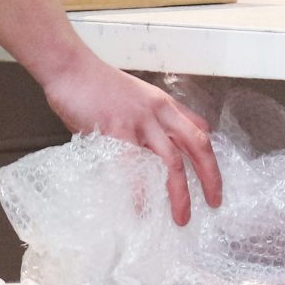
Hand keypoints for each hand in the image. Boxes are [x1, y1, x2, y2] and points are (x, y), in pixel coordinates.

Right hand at [39, 52, 220, 225]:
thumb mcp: (131, 97)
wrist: (70, 68)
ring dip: (180, 193)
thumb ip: (143, 120)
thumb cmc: (93, 84)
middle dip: (210, 177)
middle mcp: (159, 111)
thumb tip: (144, 148)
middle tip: (214, 202)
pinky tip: (140, 208)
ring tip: (181, 217)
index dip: (210, 155)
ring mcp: (140, 120)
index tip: (212, 177)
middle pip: (197, 145)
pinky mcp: (117, 129)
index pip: (199, 129)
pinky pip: (134, 166)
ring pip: (172, 161)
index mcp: (164, 104)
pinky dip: (139, 190)